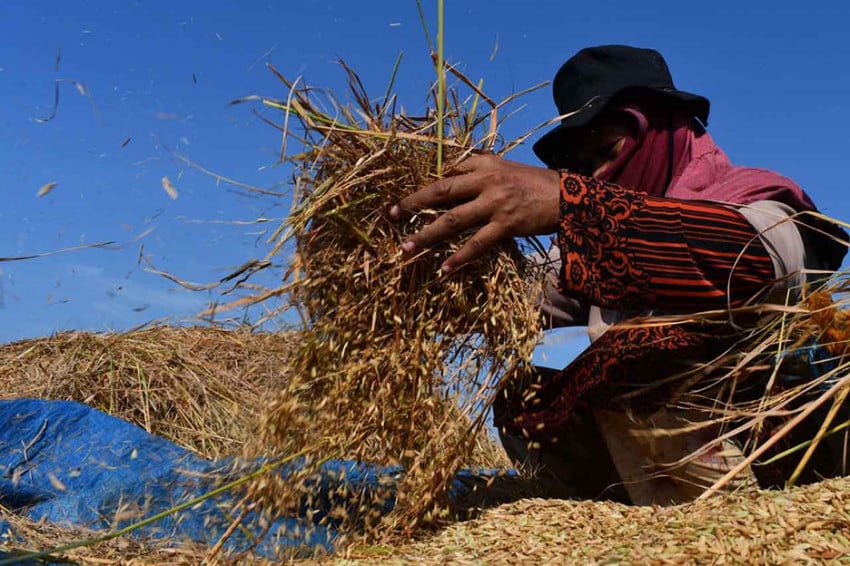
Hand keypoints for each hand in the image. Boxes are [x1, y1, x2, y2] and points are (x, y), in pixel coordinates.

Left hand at [389, 154, 560, 272]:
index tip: (407, 197)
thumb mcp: (505, 168)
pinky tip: (444, 268)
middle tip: (391, 214)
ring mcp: (495, 204)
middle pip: (441, 192)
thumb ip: (480, 172)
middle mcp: (486, 180)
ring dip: (427, 235)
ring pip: (453, 220)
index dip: (425, 185)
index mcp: (484, 163)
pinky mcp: (506, 225)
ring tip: (407, 247)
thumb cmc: (535, 183)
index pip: (448, 172)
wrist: (568, 196)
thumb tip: (452, 179)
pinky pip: (476, 244)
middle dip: (413, 203)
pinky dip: (459, 257)